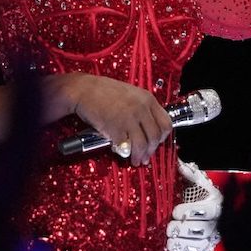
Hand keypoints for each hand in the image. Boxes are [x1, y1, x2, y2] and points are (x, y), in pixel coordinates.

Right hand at [48, 73, 172, 166]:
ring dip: (140, 156)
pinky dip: (126, 153)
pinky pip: (126, 146)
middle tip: (146, 156)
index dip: (163, 137)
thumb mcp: (130, 94)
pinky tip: (124, 154)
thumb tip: (148, 129)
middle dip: (151, 150)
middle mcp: (141, 108)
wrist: (83, 90)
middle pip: (156, 137)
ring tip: (136, 160)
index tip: (157, 143)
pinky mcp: (116, 127)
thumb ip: (142, 108)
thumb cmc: (103, 91)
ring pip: (143, 144)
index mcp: (147, 98)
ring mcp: (129, 118)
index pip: (166, 123)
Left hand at [167, 159, 222, 250]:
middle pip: (200, 230)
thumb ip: (189, 175)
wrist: (213, 216)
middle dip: (182, 230)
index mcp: (214, 205)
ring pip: (197, 245)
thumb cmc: (201, 197)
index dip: (189, 212)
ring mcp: (210, 240)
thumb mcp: (199, 184)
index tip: (176, 212)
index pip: (205, 211)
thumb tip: (177, 163)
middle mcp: (215, 224)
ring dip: (181, 245)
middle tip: (170, 228)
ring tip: (170, 242)